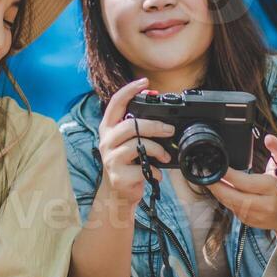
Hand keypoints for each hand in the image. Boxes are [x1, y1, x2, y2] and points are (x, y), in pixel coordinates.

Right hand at [97, 78, 174, 209]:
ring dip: (157, 150)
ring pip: (137, 145)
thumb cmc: (128, 163)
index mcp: (109, 128)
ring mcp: (110, 158)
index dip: (129, 90)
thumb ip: (138, 128)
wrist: (118, 193)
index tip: (145, 82)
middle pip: (131, 125)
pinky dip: (155, 170)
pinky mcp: (118, 175)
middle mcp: (106, 141)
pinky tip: (156, 173)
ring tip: (165, 156)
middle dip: (154, 126)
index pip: (115, 103)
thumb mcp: (129, 142)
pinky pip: (142, 168)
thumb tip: (162, 116)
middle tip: (170, 130)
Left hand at [205, 133, 276, 231]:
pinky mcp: (251, 223)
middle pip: (233, 197)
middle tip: (205, 174)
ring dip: (218, 193)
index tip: (217, 166)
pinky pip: (233, 210)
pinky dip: (225, 199)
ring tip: (210, 180)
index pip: (244, 182)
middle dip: (216, 186)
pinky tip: (221, 190)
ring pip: (230, 204)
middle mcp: (265, 205)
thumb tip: (269, 138)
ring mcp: (257, 216)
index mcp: (272, 189)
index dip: (228, 175)